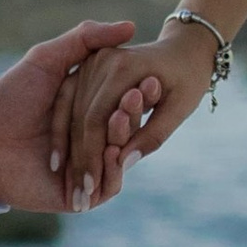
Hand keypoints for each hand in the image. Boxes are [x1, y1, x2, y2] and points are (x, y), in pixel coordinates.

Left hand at [0, 20, 155, 212]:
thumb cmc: (9, 98)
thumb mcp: (46, 59)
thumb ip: (84, 39)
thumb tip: (130, 26)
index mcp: (88, 110)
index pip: (122, 105)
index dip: (136, 93)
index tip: (150, 78)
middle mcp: (90, 140)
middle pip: (124, 132)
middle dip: (132, 114)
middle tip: (140, 95)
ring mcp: (86, 169)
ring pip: (120, 159)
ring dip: (124, 138)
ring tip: (120, 119)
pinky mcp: (79, 196)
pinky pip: (108, 187)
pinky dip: (113, 171)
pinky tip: (111, 151)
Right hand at [62, 19, 218, 185]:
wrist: (183, 50)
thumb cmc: (188, 80)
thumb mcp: (181, 108)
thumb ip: (153, 135)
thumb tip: (124, 163)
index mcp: (124, 67)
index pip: (97, 118)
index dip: (92, 155)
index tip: (92, 188)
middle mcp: (102, 61)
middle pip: (81, 117)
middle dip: (79, 159)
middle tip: (78, 196)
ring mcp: (90, 61)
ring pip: (70, 112)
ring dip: (66, 150)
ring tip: (68, 185)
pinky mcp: (85, 66)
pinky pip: (67, 102)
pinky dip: (61, 131)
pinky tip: (58, 160)